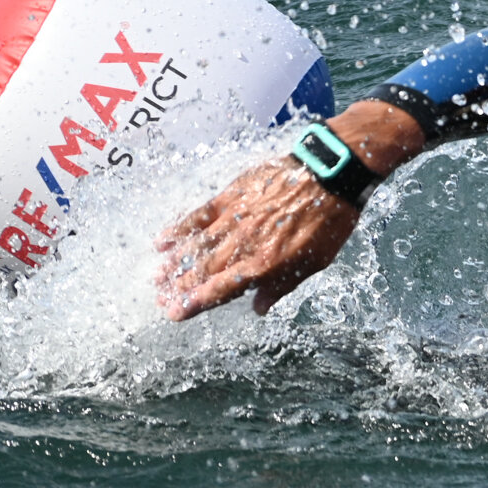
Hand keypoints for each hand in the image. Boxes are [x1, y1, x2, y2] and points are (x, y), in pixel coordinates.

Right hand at [154, 158, 359, 318]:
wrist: (330, 174)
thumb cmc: (328, 220)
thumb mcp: (314, 262)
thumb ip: (282, 285)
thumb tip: (258, 307)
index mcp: (264, 265)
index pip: (221, 289)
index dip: (195, 303)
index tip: (175, 313)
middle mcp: (243, 244)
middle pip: (203, 270)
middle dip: (179, 287)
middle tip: (159, 299)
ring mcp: (234, 218)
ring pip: (196, 246)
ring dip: (174, 264)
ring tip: (156, 277)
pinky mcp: (231, 195)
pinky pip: (199, 215)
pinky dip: (180, 228)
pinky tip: (163, 240)